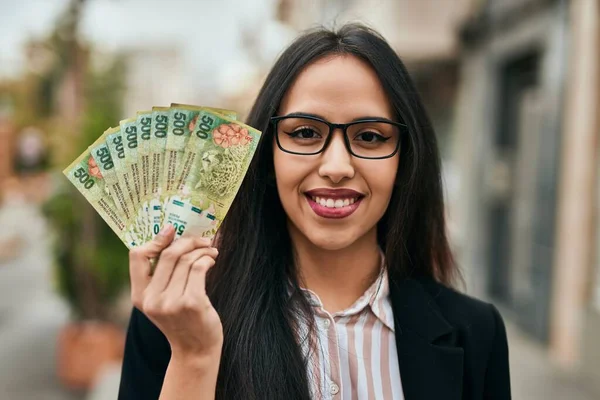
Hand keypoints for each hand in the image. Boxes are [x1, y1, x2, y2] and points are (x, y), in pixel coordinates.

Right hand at [129, 225, 222, 360]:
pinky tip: (212, 259)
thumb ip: (160, 276)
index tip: (171, 230)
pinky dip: (207, 258)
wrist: (195, 350)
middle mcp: (152, 299)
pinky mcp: (191, 303)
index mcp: (139, 296)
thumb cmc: (182, 320)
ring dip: (202, 250)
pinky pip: (198, 268)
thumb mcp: (162, 300)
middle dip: (188, 241)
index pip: (137, 256)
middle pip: (168, 254)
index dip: (155, 239)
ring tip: (210, 250)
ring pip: (186, 260)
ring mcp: (171, 302)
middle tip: (202, 240)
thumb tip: (173, 235)